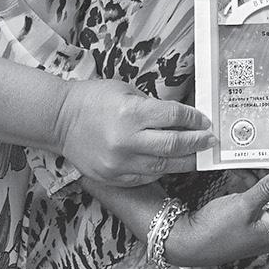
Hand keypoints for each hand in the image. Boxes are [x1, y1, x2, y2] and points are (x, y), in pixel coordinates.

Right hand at [57, 80, 214, 186]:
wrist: (58, 120)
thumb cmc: (93, 99)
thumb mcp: (125, 91)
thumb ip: (152, 107)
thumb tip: (180, 118)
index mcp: (131, 113)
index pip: (174, 117)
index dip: (194, 118)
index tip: (205, 120)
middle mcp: (127, 141)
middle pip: (174, 145)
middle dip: (197, 143)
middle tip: (210, 141)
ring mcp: (120, 163)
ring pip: (163, 166)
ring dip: (185, 161)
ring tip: (197, 155)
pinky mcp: (114, 178)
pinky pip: (146, 176)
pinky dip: (162, 169)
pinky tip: (170, 163)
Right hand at [165, 167, 268, 266]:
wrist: (188, 243)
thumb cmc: (214, 232)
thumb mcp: (244, 205)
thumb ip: (268, 187)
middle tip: (266, 155)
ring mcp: (261, 225)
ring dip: (261, 176)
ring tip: (251, 159)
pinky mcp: (249, 220)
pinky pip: (256, 198)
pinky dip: (250, 184)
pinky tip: (241, 171)